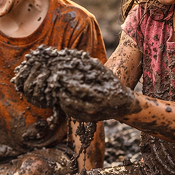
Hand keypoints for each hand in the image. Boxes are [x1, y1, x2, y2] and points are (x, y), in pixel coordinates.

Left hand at [12, 46, 138, 120]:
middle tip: (52, 80)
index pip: (77, 89)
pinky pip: (69, 112)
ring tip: (54, 86)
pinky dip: (62, 103)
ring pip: (66, 107)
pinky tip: (60, 94)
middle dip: (58, 89)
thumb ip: (93, 66)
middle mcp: (92, 108)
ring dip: (58, 96)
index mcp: (98, 96)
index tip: (57, 73)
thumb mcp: (106, 74)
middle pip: (68, 100)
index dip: (65, 81)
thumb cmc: (113, 86)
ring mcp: (87, 116)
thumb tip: (78, 55)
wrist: (122, 106)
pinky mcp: (84, 120)